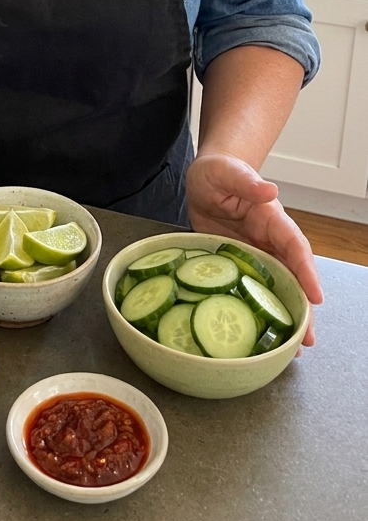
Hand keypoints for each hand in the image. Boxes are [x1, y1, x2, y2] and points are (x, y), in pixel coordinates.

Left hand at [185, 151, 322, 346]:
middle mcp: (268, 241)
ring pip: (276, 288)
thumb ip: (246, 180)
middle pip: (292, 276)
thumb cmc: (218, 172)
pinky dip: (258, 310)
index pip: (294, 246)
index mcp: (271, 218)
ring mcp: (254, 255)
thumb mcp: (227, 172)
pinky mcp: (237, 265)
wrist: (204, 179)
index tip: (316, 295)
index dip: (306, 271)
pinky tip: (260, 333)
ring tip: (293, 348)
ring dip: (285, 315)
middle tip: (307, 338)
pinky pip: (251, 289)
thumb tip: (269, 189)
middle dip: (303, 306)